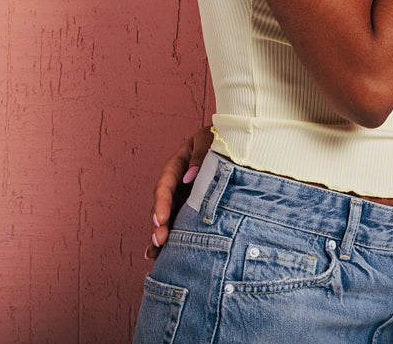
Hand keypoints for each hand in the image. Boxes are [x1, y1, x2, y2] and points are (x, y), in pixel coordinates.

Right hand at [145, 126, 213, 258]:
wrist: (237, 141)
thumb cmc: (222, 137)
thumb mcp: (209, 139)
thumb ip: (200, 155)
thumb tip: (190, 176)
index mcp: (178, 164)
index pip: (166, 184)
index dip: (162, 203)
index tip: (161, 220)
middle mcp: (177, 182)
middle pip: (164, 205)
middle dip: (159, 224)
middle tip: (159, 241)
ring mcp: (184, 195)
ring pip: (168, 217)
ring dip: (161, 235)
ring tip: (155, 255)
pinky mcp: (192, 206)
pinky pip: (180, 222)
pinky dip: (172, 237)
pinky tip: (161, 256)